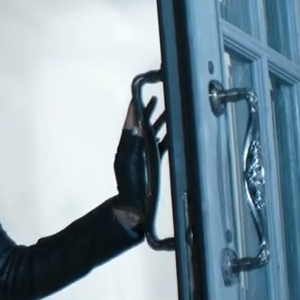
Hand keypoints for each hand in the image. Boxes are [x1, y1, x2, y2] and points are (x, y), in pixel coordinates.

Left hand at [114, 95, 168, 219]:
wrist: (134, 203)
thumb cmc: (130, 182)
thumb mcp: (130, 160)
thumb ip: (134, 142)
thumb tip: (136, 124)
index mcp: (127, 146)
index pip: (131, 124)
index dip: (134, 111)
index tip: (137, 97)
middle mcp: (135, 147)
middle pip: (143, 126)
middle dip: (149, 112)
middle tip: (155, 99)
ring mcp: (144, 154)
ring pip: (153, 134)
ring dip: (159, 123)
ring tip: (168, 111)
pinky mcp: (153, 161)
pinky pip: (161, 146)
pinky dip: (166, 137)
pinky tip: (172, 131)